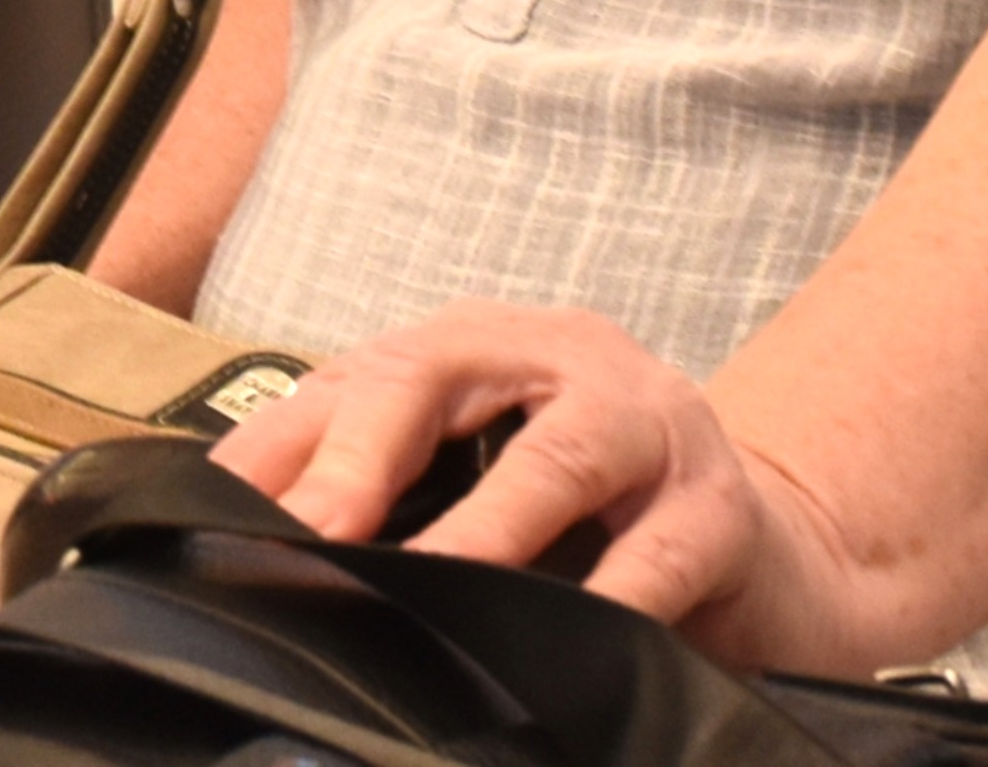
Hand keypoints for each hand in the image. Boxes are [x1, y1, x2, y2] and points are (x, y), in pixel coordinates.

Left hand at [209, 299, 863, 666]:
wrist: (764, 555)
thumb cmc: (590, 520)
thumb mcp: (472, 486)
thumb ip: (373, 496)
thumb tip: (245, 545)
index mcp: (472, 352)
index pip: (348, 381)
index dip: (281, 449)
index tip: (223, 519)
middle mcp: (551, 363)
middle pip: (429, 380)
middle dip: (357, 461)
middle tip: (308, 538)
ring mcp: (643, 424)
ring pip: (552, 458)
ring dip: (482, 530)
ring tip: (427, 584)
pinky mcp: (718, 507)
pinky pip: (660, 551)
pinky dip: (613, 596)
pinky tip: (574, 637)